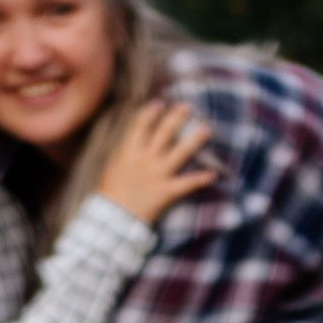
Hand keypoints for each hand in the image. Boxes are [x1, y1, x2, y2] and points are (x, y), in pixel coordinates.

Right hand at [98, 97, 214, 225]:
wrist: (113, 219)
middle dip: (177, 117)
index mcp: (129, 152)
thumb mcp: (111, 168)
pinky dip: (200, 179)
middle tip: (188, 107)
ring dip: (195, 140)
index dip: (151, 112)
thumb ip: (123, 154)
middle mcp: (146, 159)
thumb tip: (131, 141)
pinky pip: (187, 184)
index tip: (160, 103)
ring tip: (206, 129)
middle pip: (165, 133)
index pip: (141, 125)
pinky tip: (213, 174)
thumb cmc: (108, 195)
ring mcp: (158, 175)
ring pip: (181, 153)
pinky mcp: (167, 192)